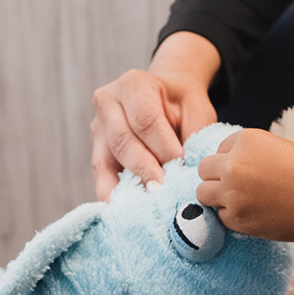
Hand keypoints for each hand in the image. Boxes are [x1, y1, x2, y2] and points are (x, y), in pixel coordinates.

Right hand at [89, 34, 219, 200]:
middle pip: (123, 141)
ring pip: (107, 160)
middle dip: (145, 169)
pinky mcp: (96, 149)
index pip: (145, 120)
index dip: (163, 146)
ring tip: (147, 204)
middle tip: (163, 191)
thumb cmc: (183, 102)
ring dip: (128, 185)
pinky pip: (101, 175)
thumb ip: (194, 135)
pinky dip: (112, 193)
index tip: (181, 166)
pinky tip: (124, 210)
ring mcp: (98, 127)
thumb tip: (190, 170)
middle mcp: (108, 102)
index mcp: (134, 84)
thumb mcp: (197, 109)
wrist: (167, 95)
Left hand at [196, 127, 293, 241]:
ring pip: (203, 192)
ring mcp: (231, 192)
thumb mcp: (281, 148)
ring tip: (239, 200)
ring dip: (217, 196)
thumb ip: (253, 152)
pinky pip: (219, 215)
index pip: (222, 147)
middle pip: (205, 168)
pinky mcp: (235, 218)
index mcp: (246, 139)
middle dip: (218, 176)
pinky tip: (253, 213)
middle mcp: (233, 163)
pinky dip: (231, 216)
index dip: (234, 158)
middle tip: (238, 185)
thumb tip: (234, 164)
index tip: (250, 168)